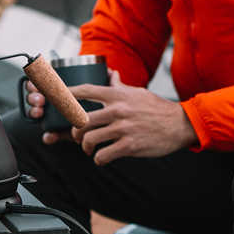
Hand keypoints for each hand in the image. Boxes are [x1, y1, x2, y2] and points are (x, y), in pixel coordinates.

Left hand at [67, 71, 196, 163]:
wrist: (180, 124)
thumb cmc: (157, 109)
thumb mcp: (138, 92)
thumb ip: (120, 86)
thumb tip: (111, 74)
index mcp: (117, 95)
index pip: (85, 90)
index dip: (65, 93)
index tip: (54, 97)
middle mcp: (118, 110)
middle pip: (81, 119)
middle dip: (74, 131)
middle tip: (78, 137)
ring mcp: (123, 128)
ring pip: (89, 139)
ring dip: (85, 147)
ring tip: (90, 149)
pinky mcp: (129, 146)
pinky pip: (103, 155)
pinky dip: (98, 159)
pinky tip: (102, 158)